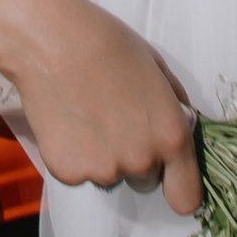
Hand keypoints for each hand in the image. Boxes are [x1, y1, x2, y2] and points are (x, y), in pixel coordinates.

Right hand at [0, 0, 199, 216]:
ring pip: (110, 174)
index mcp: (171, 137)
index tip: (170, 179)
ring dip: (103, 155)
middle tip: (114, 120)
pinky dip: (73, 153)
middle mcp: (141, 161)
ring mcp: (103, 170)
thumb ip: (175, 104)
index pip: (186, 197)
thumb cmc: (107, 43)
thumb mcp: (157, 66)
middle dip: (135, 157)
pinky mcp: (68, 172)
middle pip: (145, 180)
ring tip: (87, 114)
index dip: (178, 187)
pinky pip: (78, 171)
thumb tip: (182, 123)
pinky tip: (67, 120)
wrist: (51, 40)